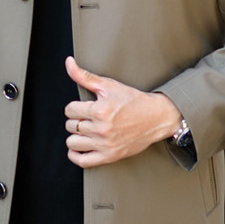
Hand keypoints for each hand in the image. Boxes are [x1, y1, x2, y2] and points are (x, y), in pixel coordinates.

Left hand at [64, 56, 181, 167]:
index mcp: (100, 110)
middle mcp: (102, 129)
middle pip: (70, 126)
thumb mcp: (108, 85)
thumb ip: (84, 76)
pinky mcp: (110, 156)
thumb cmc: (133, 101)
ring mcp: (105, 144)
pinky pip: (82, 161)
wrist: (156, 117)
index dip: (75, 107)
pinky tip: (79, 147)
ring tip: (85, 131)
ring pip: (72, 143)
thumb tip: (68, 63)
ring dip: (75, 136)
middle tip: (88, 118)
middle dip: (76, 120)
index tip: (84, 107)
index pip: (70, 110)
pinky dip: (75, 155)